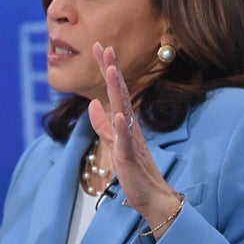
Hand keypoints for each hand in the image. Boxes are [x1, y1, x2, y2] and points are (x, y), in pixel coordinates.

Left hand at [88, 43, 180, 238]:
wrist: (152, 197)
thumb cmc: (136, 170)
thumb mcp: (115, 143)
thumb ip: (103, 125)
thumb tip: (92, 104)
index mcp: (125, 122)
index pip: (115, 91)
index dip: (107, 69)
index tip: (99, 47)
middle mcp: (130, 126)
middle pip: (120, 93)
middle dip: (112, 69)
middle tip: (104, 46)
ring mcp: (131, 140)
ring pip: (124, 110)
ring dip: (119, 90)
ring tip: (113, 70)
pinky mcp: (131, 157)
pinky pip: (126, 140)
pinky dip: (123, 127)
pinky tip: (120, 115)